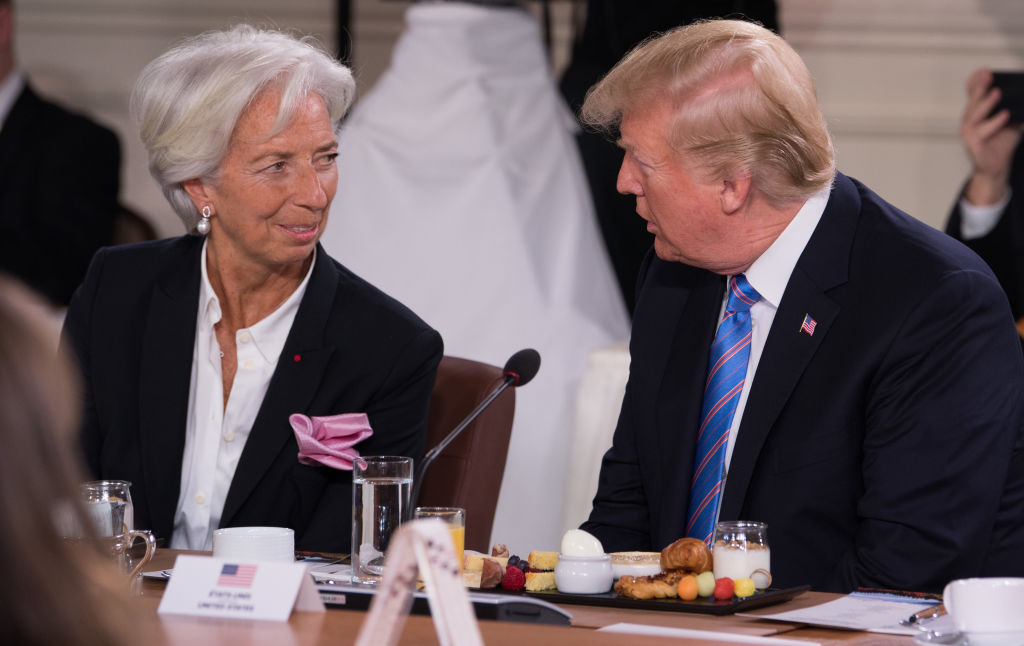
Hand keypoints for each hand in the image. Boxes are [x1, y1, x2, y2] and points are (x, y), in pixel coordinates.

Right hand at [961, 68, 1021, 205]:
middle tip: (989, 76)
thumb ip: (1015, 107)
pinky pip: (983, 132)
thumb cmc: (1001, 142)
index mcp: (975, 111)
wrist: (996, 167)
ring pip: (975, 114)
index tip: (984, 71)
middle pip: (972, 100)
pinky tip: (1005, 115)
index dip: (975, 81)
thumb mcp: (1011, 119)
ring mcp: (969, 133)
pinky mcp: (974, 145)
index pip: (970, 92)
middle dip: (980, 87)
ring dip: (986, 103)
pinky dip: (995, 123)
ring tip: (997, 92)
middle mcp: (968, 120)